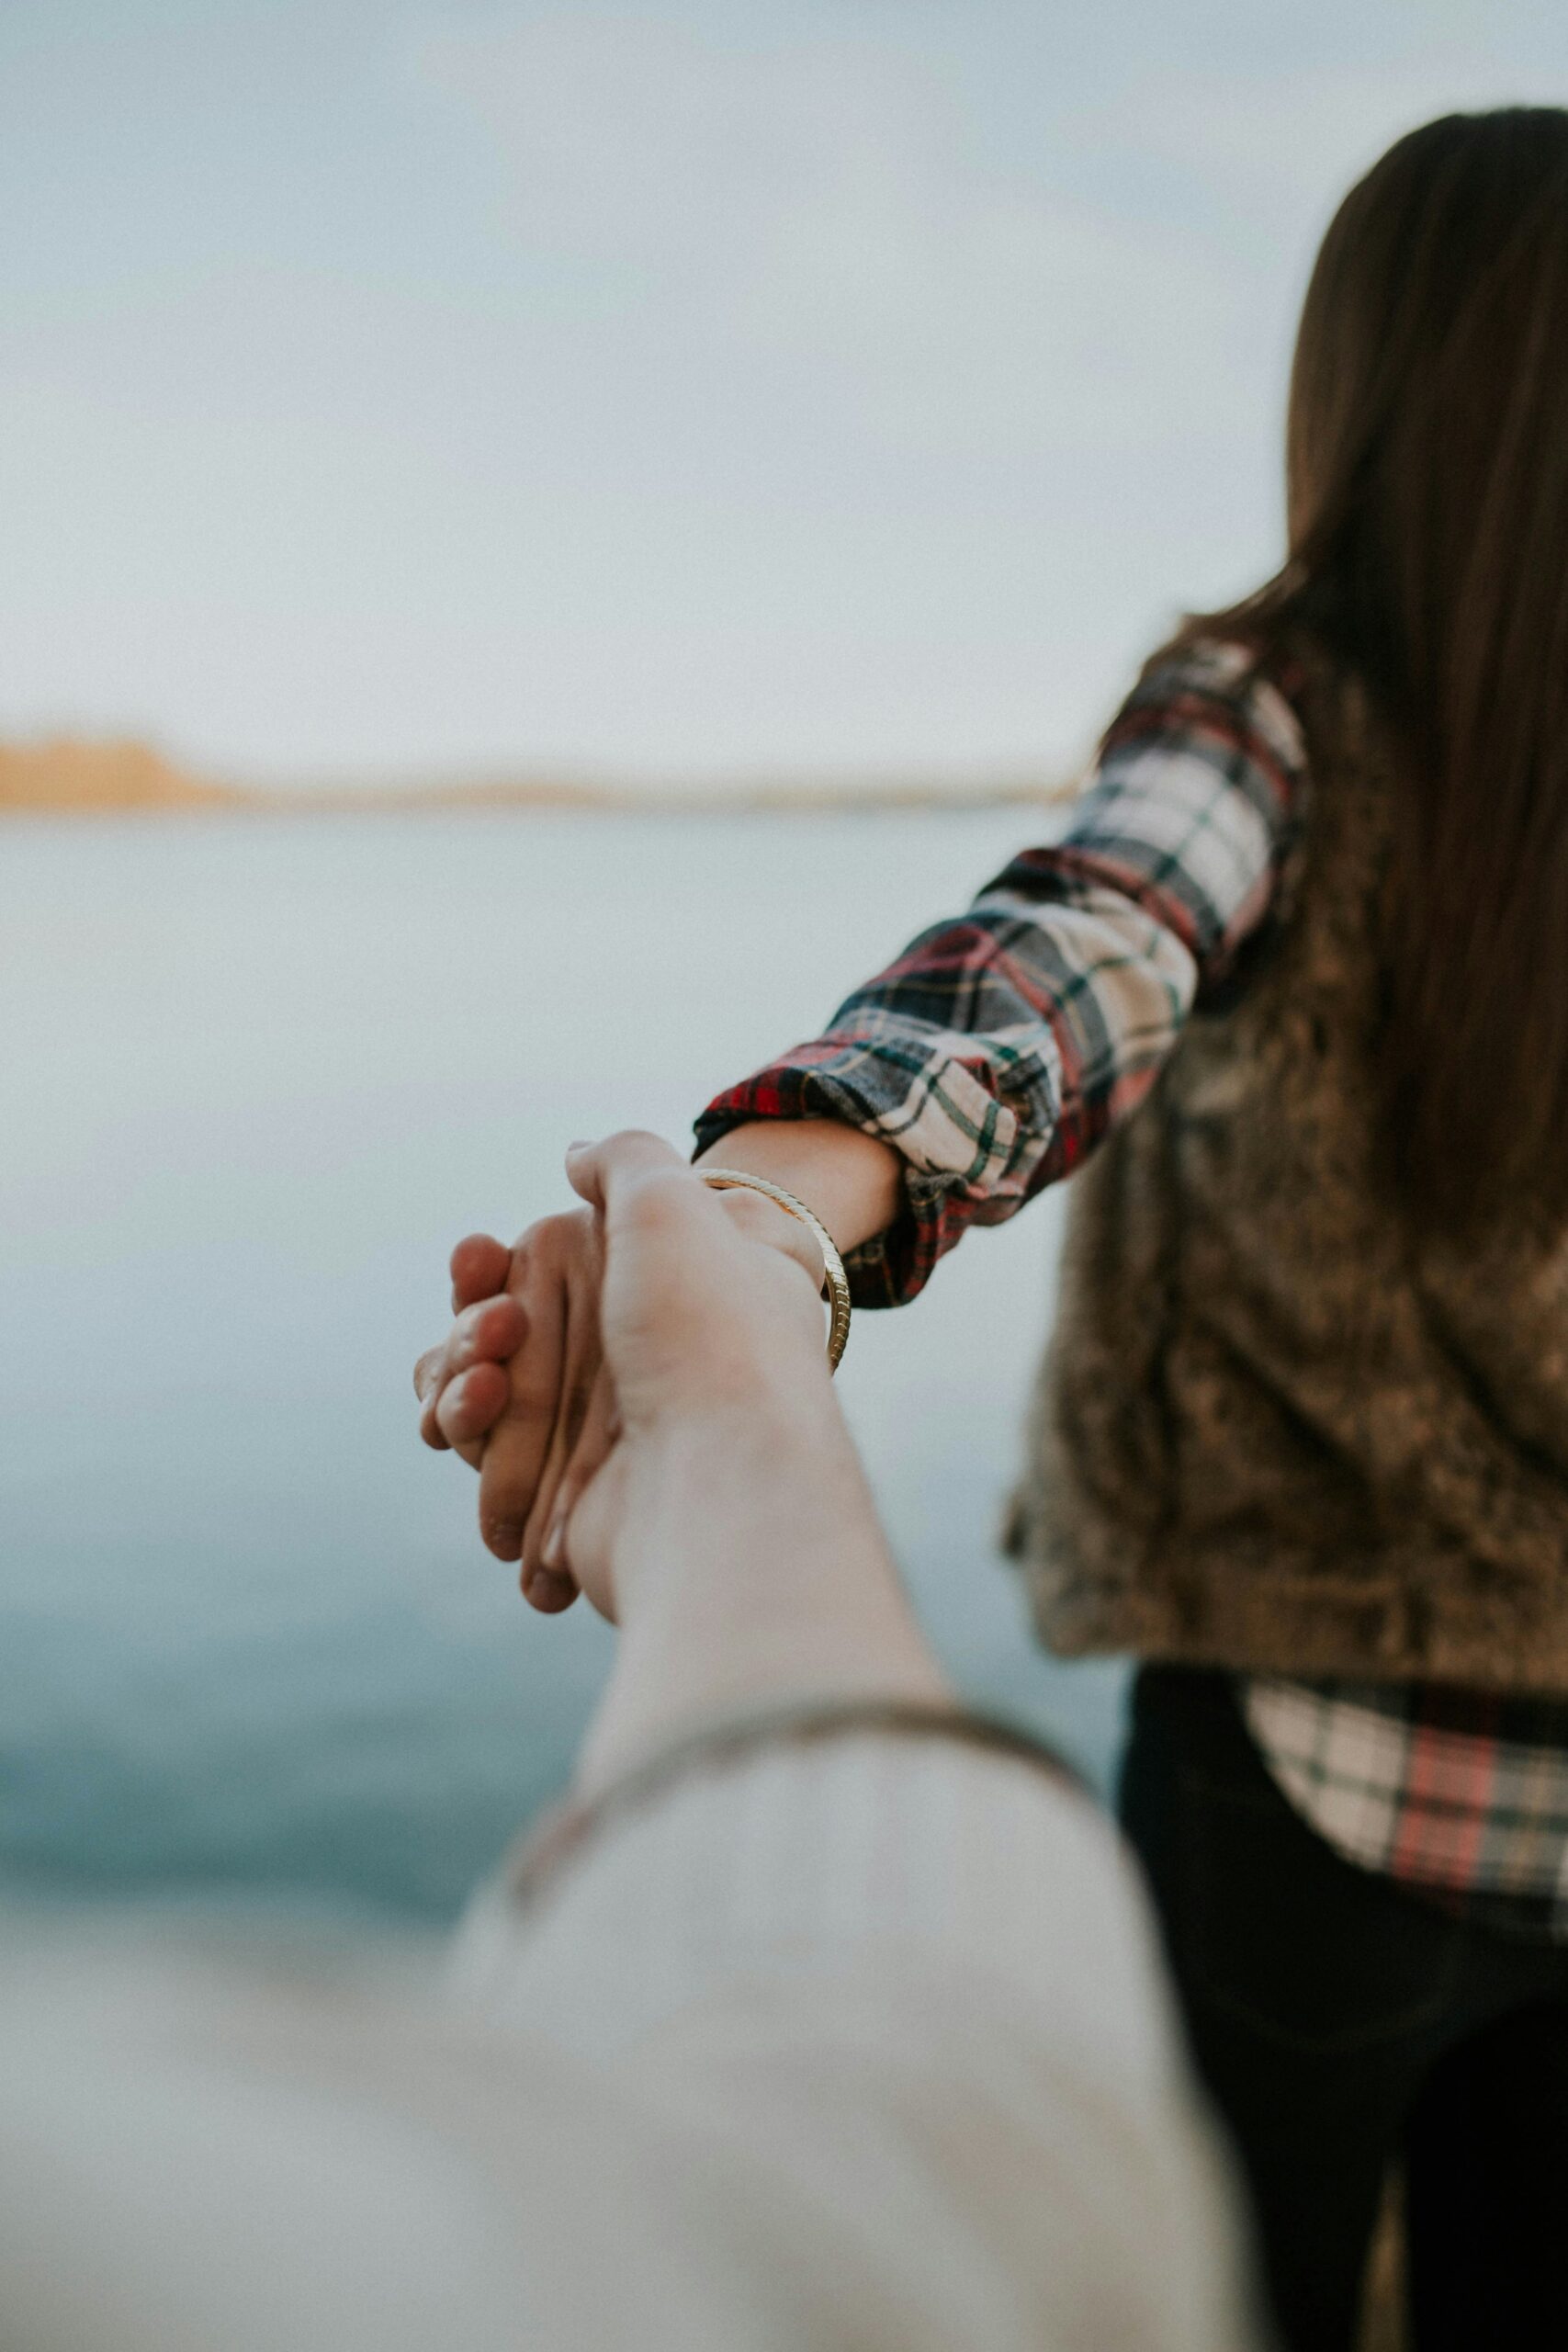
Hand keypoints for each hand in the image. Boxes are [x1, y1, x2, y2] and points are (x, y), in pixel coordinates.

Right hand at [413, 1155, 827, 1611]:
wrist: (721, 1483)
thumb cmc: (709, 1333)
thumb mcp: (675, 1203)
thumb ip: (624, 1160)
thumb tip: (576, 1158)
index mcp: (657, 1292)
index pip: (545, 1271)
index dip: (494, 1268)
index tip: (481, 1258)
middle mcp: (632, 1361)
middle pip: (497, 1340)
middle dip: (466, 1331)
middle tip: (494, 1331)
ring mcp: (602, 1436)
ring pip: (479, 1403)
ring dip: (458, 1390)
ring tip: (484, 1390)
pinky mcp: (573, 1504)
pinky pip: (489, 1472)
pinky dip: (473, 1453)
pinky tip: (473, 1437)